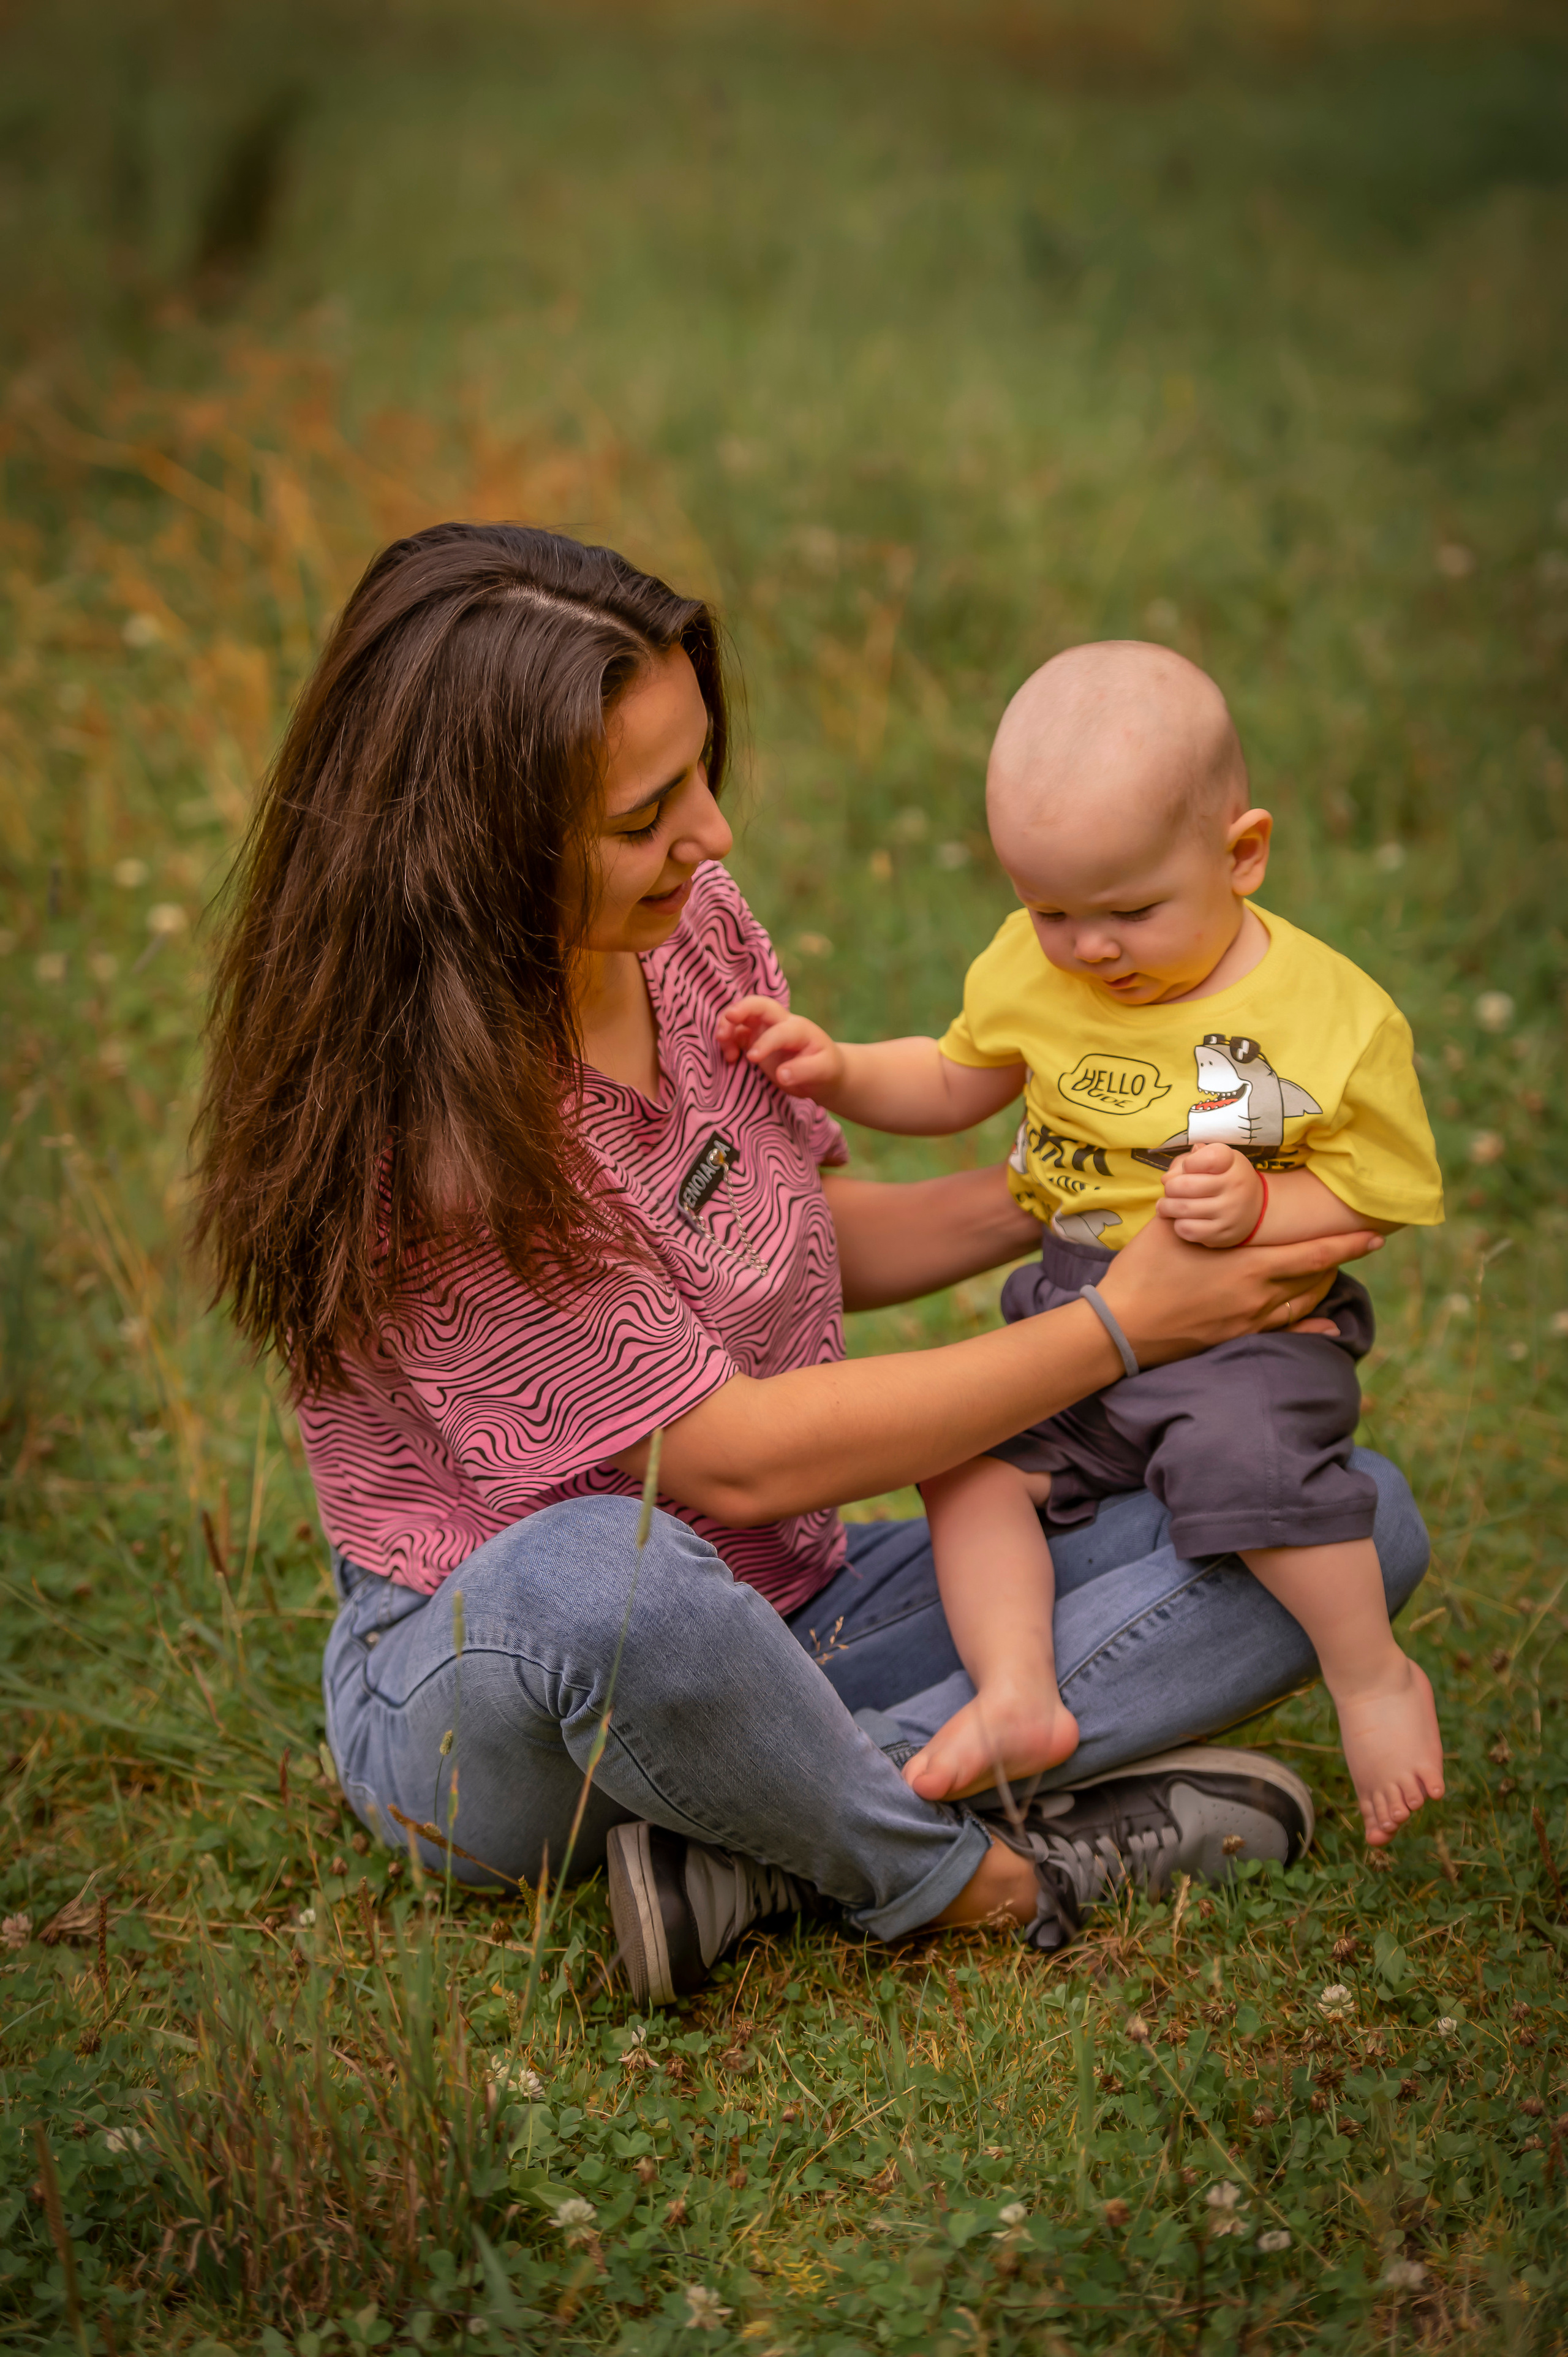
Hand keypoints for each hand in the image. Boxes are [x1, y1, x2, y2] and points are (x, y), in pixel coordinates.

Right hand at [717, 995, 844, 1100]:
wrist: (821, 1070)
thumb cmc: (824, 1067)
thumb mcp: (823, 1070)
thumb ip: (804, 1071)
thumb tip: (782, 1075)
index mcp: (798, 1028)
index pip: (779, 1030)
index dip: (765, 1042)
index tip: (753, 1058)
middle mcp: (779, 1023)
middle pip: (759, 1005)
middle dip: (742, 1008)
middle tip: (729, 1018)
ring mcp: (764, 1030)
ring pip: (742, 1017)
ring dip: (728, 1023)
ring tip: (721, 1041)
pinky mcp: (753, 1040)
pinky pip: (735, 1034)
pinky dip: (727, 1041)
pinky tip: (730, 1058)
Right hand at [1098, 1211, 1381, 1366]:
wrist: (1120, 1328)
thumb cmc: (1142, 1271)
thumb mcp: (1169, 1225)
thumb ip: (1197, 1200)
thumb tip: (1207, 1165)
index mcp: (1247, 1265)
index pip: (1312, 1254)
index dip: (1347, 1245)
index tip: (1375, 1237)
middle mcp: (1258, 1297)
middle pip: (1315, 1279)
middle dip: (1337, 1262)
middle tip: (1352, 1246)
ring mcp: (1249, 1322)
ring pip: (1303, 1305)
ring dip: (1322, 1287)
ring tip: (1331, 1270)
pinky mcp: (1236, 1339)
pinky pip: (1286, 1334)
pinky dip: (1313, 1330)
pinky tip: (1330, 1329)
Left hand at [1157, 1143, 1263, 1246]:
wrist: (1257, 1209)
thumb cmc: (1227, 1178)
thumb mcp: (1218, 1161)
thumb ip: (1191, 1160)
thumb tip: (1167, 1179)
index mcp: (1232, 1163)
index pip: (1208, 1158)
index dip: (1190, 1162)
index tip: (1188, 1167)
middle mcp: (1234, 1187)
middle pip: (1185, 1185)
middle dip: (1170, 1187)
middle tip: (1169, 1189)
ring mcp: (1229, 1212)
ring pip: (1183, 1208)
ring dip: (1167, 1207)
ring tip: (1166, 1205)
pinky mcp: (1222, 1234)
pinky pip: (1188, 1230)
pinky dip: (1178, 1224)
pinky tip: (1182, 1220)